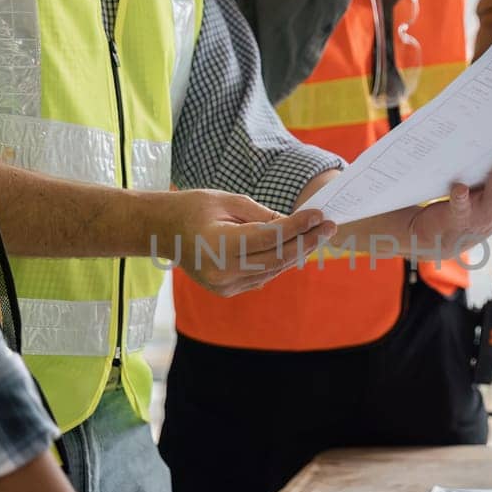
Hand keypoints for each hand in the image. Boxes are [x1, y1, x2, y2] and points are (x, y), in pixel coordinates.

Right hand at [155, 189, 335, 295]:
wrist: (161, 231)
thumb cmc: (192, 208)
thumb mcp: (227, 200)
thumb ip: (262, 215)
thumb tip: (294, 224)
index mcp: (218, 246)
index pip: (269, 238)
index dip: (298, 227)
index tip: (319, 215)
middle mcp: (222, 272)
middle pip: (276, 258)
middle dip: (306, 241)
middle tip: (330, 226)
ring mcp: (225, 286)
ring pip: (273, 269)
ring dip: (297, 252)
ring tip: (318, 234)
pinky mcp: (228, 291)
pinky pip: (262, 275)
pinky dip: (280, 261)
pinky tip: (296, 246)